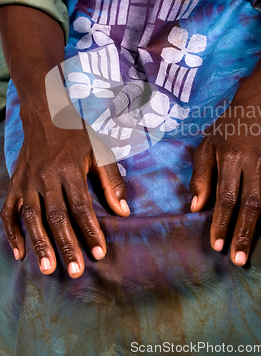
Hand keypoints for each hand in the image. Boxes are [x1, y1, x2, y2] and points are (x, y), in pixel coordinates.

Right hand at [0, 99, 128, 277]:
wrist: (45, 115)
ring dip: (39, 243)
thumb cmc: (77, 135)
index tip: (99, 254)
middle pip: (56, 216)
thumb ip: (111, 180)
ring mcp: (27, 181)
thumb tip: (123, 211)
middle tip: (74, 271)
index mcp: (70, 169)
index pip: (81, 206)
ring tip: (48, 268)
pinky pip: (8, 212)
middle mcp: (46, 177)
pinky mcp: (14, 184)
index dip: (90, 231)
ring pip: (31, 217)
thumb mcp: (100, 150)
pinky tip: (20, 254)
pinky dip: (11, 233)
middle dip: (66, 245)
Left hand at [190, 98, 260, 265]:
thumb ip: (201, 176)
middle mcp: (255, 163)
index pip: (226, 197)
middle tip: (239, 260)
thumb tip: (196, 208)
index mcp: (231, 157)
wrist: (258, 107)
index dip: (222, 223)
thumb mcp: (207, 145)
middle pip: (250, 204)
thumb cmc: (227, 129)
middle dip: (244, 234)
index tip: (218, 246)